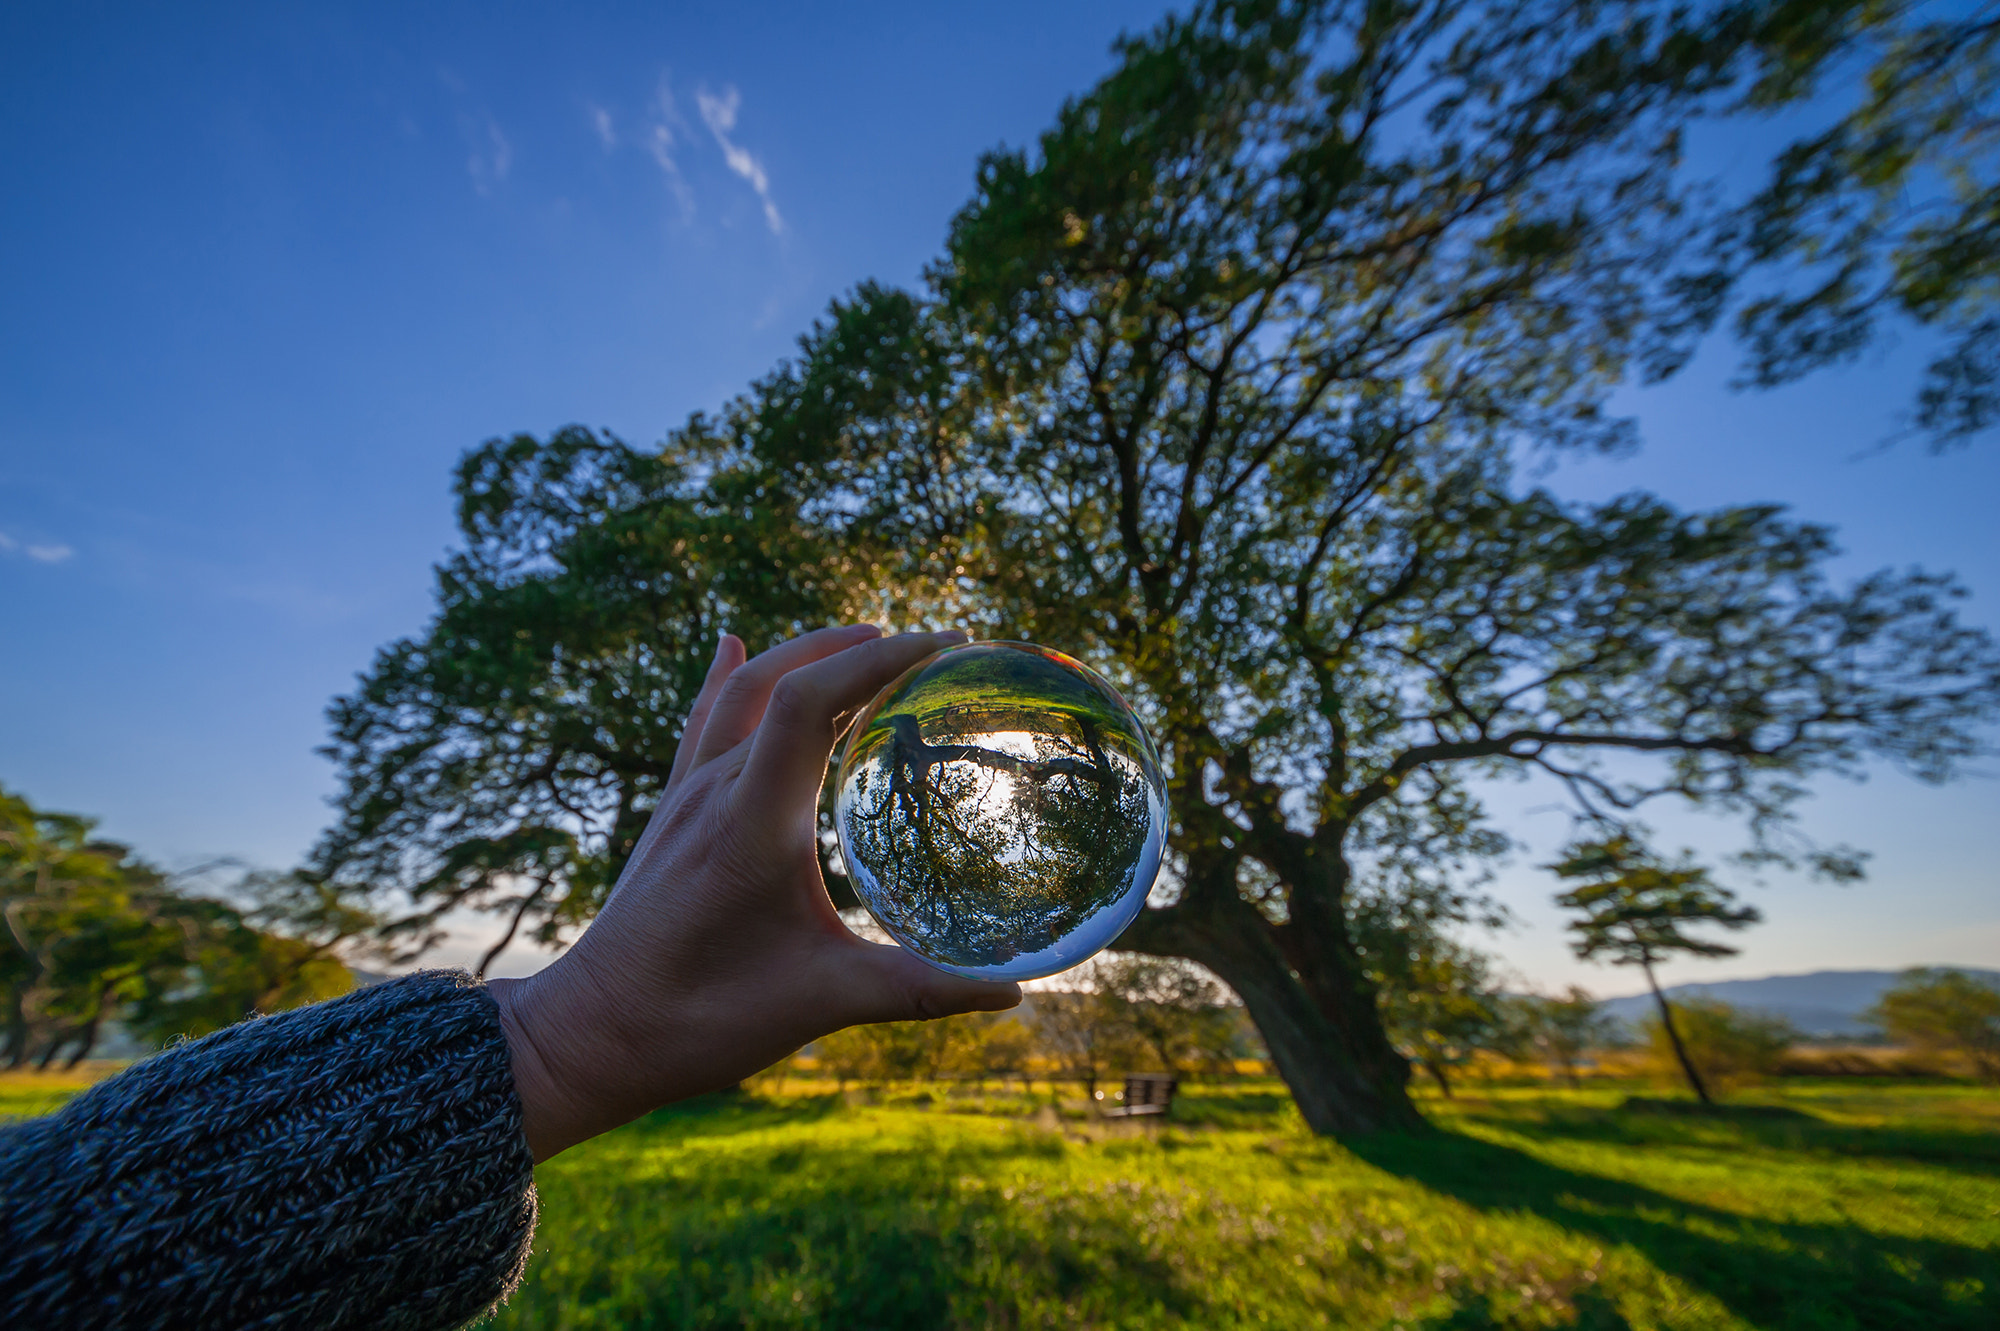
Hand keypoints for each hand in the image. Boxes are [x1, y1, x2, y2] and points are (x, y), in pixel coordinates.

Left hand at [489, 624, 1020, 1160]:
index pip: (813, 699)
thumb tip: (1012, 993)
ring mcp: (686, 797)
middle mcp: (716, 791)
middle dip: (862, 649)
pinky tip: (731, 643)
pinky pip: (702, 722)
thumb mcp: (820, 1003)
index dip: (878, 659)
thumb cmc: (698, 1019)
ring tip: (865, 636)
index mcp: (753, 820)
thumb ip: (919, 989)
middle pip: (785, 680)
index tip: (944, 644)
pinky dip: (727, 676)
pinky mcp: (670, 814)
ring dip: (805, 653)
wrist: (591, 1035)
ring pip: (743, 692)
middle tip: (934, 643)